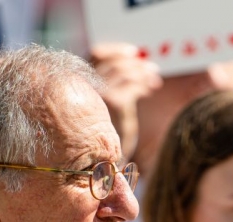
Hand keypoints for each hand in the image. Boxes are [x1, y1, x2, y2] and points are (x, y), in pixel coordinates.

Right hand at [90, 43, 161, 159]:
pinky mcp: (115, 104)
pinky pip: (133, 86)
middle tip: (151, 67)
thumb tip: (131, 63)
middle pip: (113, 62)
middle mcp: (85, 86)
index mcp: (78, 82)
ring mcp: (100, 95)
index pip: (95, 54)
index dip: (115, 50)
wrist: (99, 159)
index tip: (133, 51)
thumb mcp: (101, 103)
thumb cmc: (100, 131)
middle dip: (134, 62)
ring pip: (124, 72)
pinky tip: (150, 89)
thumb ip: (108, 84)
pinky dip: (144, 85)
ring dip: (142, 72)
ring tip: (154, 77)